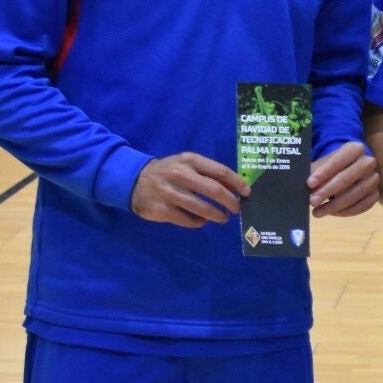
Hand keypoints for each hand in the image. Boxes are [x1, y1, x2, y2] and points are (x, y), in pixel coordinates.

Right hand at [130, 152, 248, 227]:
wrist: (135, 181)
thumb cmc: (169, 171)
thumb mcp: (186, 163)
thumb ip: (208, 172)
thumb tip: (235, 186)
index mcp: (190, 160)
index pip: (220, 171)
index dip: (237, 183)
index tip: (247, 192)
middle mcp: (180, 174)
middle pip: (214, 190)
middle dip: (230, 201)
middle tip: (237, 209)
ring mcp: (170, 193)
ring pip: (202, 208)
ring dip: (217, 215)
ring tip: (223, 218)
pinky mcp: (162, 210)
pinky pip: (188, 220)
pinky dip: (199, 222)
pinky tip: (202, 220)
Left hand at [308, 141, 378, 217]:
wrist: (342, 175)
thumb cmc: (327, 171)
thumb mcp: (319, 168)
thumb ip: (314, 176)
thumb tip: (309, 188)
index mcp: (354, 149)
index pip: (339, 159)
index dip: (324, 172)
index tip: (309, 184)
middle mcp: (368, 162)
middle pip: (348, 177)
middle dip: (329, 190)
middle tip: (313, 201)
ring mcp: (374, 179)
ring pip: (356, 193)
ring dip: (335, 205)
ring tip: (318, 212)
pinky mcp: (375, 194)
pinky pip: (363, 205)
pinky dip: (346, 211)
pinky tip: (332, 213)